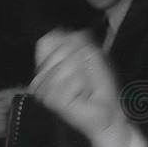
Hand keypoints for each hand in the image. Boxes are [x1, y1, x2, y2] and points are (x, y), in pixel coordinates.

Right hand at [30, 29, 130, 146]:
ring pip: (65, 65)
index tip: (79, 59)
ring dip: (83, 76)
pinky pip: (71, 79)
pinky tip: (81, 96)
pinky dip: (83, 85)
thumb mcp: (91, 56)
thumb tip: (62, 32)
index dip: (66, 43)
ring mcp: (43, 90)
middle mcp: (41, 77)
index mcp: (47, 66)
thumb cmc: (99, 88)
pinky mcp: (51, 100)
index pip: (46, 41)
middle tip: (84, 80)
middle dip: (79, 62)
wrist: (106, 114)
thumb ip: (77, 41)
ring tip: (83, 89)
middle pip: (58, 50)